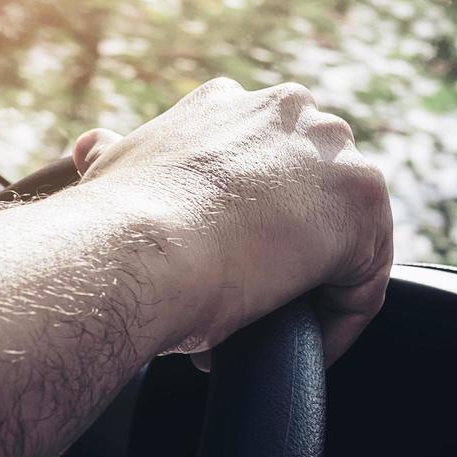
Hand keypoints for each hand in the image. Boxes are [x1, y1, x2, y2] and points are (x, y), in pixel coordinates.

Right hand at [71, 77, 392, 363]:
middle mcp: (287, 111)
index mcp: (230, 104)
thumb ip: (117, 155)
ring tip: (275, 336)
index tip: (222, 266)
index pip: (263, 162)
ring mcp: (331, 153)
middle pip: (312, 193)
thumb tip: (93, 146)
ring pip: (343, 236)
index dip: (246, 223)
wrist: (136, 249)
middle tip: (250, 303)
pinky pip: (362, 282)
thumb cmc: (113, 224)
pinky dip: (337, 325)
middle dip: (287, 250)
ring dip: (313, 290)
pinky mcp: (363, 207)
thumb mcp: (113, 172)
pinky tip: (299, 353)